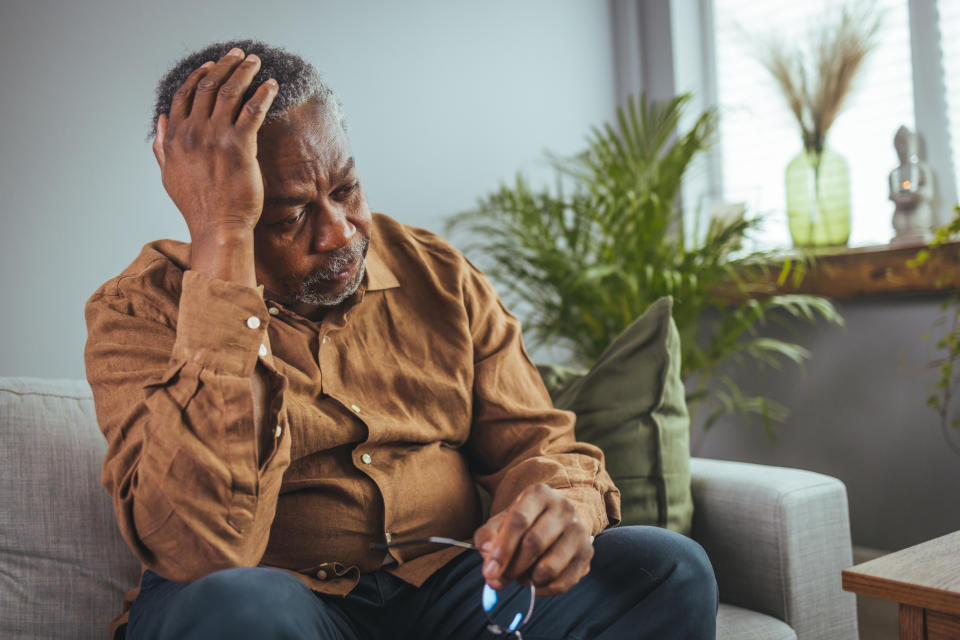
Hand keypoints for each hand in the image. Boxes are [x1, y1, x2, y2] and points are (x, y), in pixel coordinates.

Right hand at [152, 47, 278, 244]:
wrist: (217, 227)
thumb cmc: (198, 206)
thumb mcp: (169, 175)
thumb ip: (162, 146)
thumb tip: (160, 121)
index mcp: (174, 138)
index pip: (184, 95)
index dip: (198, 75)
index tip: (211, 65)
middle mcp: (192, 133)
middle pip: (208, 86)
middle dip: (225, 65)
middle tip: (239, 55)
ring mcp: (215, 138)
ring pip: (229, 92)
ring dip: (244, 71)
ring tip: (256, 62)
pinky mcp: (239, 146)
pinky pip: (253, 110)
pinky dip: (263, 93)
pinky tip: (271, 85)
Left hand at [473, 483, 593, 596]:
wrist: (558, 519)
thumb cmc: (525, 521)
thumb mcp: (502, 521)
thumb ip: (487, 537)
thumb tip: (487, 556)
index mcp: (539, 494)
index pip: (519, 521)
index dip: (502, 550)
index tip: (489, 572)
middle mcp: (563, 508)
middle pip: (534, 543)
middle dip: (513, 567)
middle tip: (500, 579)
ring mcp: (578, 530)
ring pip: (549, 567)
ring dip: (529, 579)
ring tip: (521, 575)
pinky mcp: (587, 553)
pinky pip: (563, 582)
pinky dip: (543, 590)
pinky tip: (535, 582)